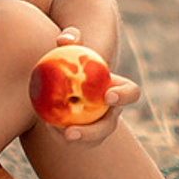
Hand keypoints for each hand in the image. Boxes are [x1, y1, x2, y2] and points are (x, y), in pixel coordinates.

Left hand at [33, 27, 141, 149]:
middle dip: (92, 133)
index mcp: (118, 89)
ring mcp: (99, 125)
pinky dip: (59, 134)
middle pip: (108, 127)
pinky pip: (75, 139)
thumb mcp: (74, 47)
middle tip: (70, 132)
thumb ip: (71, 38)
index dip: (124, 96)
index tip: (106, 96)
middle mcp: (112, 111)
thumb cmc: (75, 58)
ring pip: (90, 139)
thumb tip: (64, 39)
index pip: (131, 93)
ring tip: (52, 129)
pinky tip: (46, 124)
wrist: (68, 77)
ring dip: (73, 139)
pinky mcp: (83, 134)